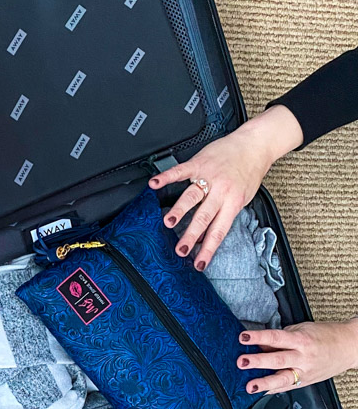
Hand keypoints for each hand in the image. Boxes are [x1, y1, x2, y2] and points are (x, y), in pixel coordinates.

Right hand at [149, 106, 303, 270]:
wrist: (254, 145)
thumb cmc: (249, 171)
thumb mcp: (243, 197)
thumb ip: (225, 214)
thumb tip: (207, 234)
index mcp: (233, 203)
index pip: (218, 231)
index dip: (208, 249)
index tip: (198, 263)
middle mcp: (221, 191)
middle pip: (203, 217)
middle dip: (191, 236)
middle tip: (180, 249)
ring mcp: (209, 176)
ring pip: (191, 197)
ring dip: (179, 211)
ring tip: (169, 223)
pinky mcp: (199, 163)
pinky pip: (180, 171)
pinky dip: (166, 177)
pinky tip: (154, 184)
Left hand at [238, 318, 357, 393]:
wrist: (348, 347)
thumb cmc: (324, 336)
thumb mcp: (301, 329)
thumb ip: (279, 338)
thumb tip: (259, 344)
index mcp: (302, 340)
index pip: (277, 338)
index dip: (259, 337)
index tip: (243, 337)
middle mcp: (303, 357)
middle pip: (279, 360)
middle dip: (259, 361)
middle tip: (242, 362)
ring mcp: (305, 372)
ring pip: (283, 379)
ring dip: (264, 383)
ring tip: (249, 386)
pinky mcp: (306, 382)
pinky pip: (287, 387)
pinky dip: (272, 390)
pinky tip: (259, 392)